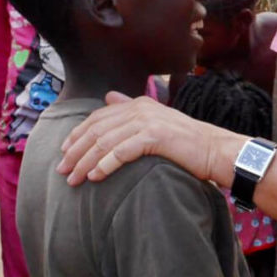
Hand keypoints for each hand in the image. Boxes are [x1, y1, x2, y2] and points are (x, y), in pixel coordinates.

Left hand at [57, 92, 229, 185]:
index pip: (98, 117)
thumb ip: (131, 108)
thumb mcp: (157, 120)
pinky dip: (104, 165)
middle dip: (76, 151)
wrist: (214, 149)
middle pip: (97, 129)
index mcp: (139, 103)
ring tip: (74, 179)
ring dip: (85, 162)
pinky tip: (95, 177)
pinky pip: (120, 152)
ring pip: (105, 142)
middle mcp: (141, 108)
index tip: (64, 151)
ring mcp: (147, 121)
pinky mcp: (154, 136)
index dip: (78, 134)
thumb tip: (108, 97)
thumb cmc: (186, 141)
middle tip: (62, 170)